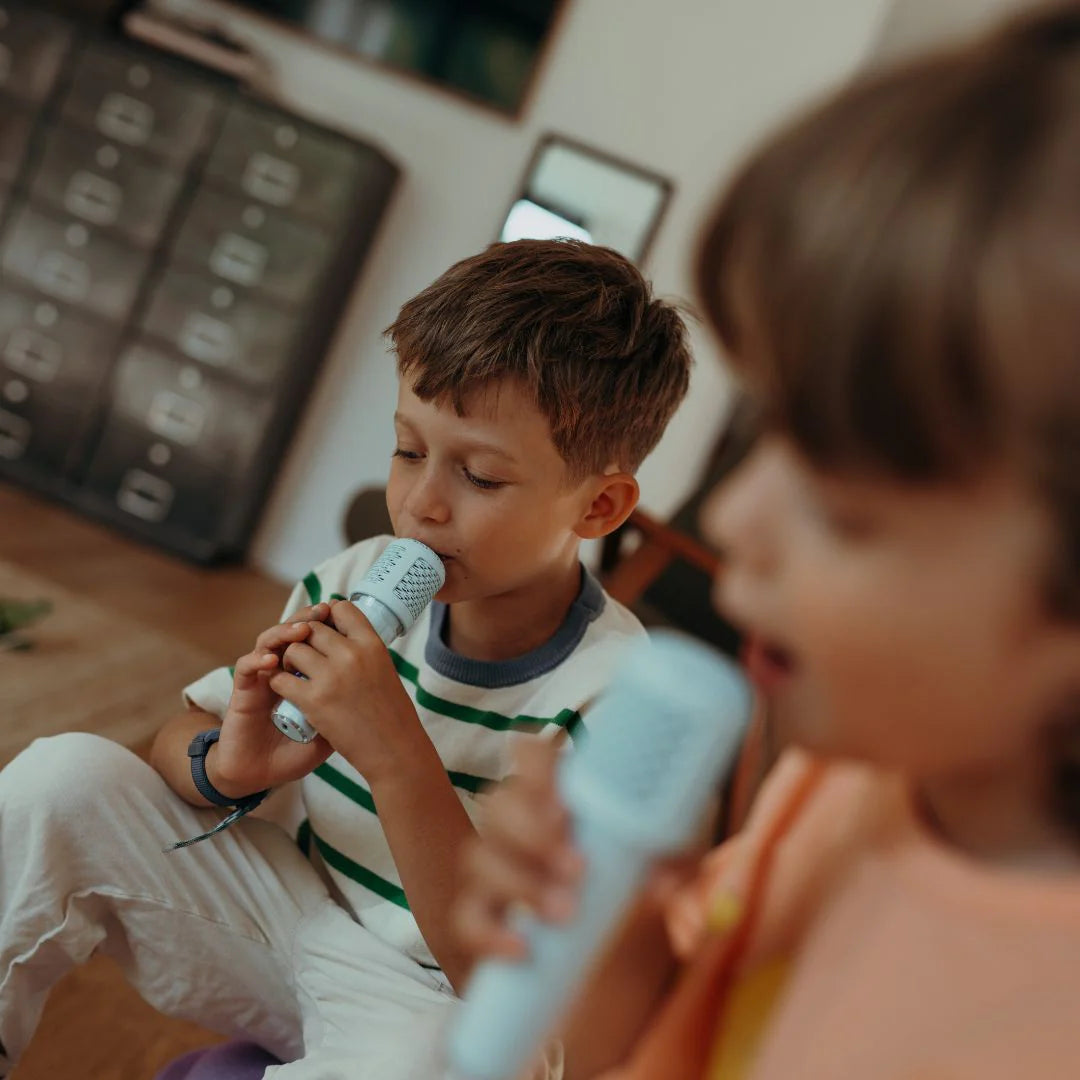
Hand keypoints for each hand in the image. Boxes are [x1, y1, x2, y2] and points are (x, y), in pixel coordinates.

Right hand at [210, 603, 334, 797]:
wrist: (258, 775)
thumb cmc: (292, 755)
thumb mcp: (329, 733)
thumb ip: (344, 710)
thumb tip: (373, 691)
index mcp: (304, 675)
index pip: (312, 639)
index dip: (325, 624)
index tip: (344, 617)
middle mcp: (281, 671)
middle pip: (291, 632)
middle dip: (307, 618)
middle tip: (321, 610)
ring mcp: (260, 679)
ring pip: (268, 642)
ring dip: (284, 632)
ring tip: (300, 631)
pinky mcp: (242, 693)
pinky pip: (246, 668)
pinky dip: (258, 660)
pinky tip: (272, 661)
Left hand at [267, 598, 420, 776]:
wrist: (394, 749)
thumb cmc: (393, 713)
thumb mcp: (384, 670)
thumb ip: (363, 652)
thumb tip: (341, 637)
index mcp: (372, 644)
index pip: (341, 608)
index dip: (328, 616)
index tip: (325, 630)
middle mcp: (351, 654)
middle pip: (312, 628)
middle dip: (304, 640)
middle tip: (305, 657)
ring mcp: (331, 676)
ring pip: (293, 650)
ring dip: (289, 661)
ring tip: (295, 674)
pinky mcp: (313, 700)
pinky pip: (281, 679)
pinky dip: (280, 683)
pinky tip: (287, 692)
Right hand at [452, 740, 701, 966]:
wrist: (620, 940)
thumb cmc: (636, 875)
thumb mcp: (664, 862)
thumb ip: (671, 863)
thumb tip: (662, 881)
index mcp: (559, 791)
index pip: (531, 756)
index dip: (537, 769)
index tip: (566, 805)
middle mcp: (519, 820)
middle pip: (499, 804)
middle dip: (533, 834)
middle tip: (578, 868)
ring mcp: (496, 866)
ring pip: (478, 857)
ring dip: (520, 883)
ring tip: (565, 914)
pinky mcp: (485, 914)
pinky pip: (466, 918)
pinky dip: (489, 933)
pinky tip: (523, 949)